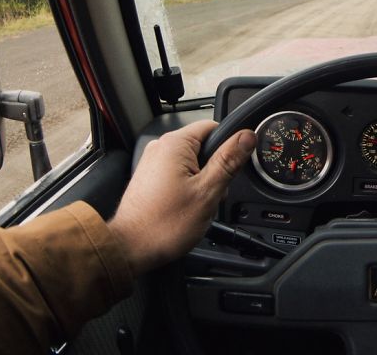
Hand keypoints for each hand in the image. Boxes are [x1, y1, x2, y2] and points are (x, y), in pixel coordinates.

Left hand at [108, 120, 255, 275]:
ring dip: (202, 181)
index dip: (229, 146)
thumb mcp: (208, 191)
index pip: (214, 127)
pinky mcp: (150, 177)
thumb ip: (229, 160)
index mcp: (175, 143)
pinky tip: (185, 206)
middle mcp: (161, 147)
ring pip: (193, 162)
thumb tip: (246, 136)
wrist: (129, 249)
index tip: (233, 167)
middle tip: (212, 194)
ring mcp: (153, 162)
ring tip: (196, 204)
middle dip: (215, 169)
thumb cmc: (163, 225)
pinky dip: (188, 186)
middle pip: (204, 146)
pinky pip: (179, 172)